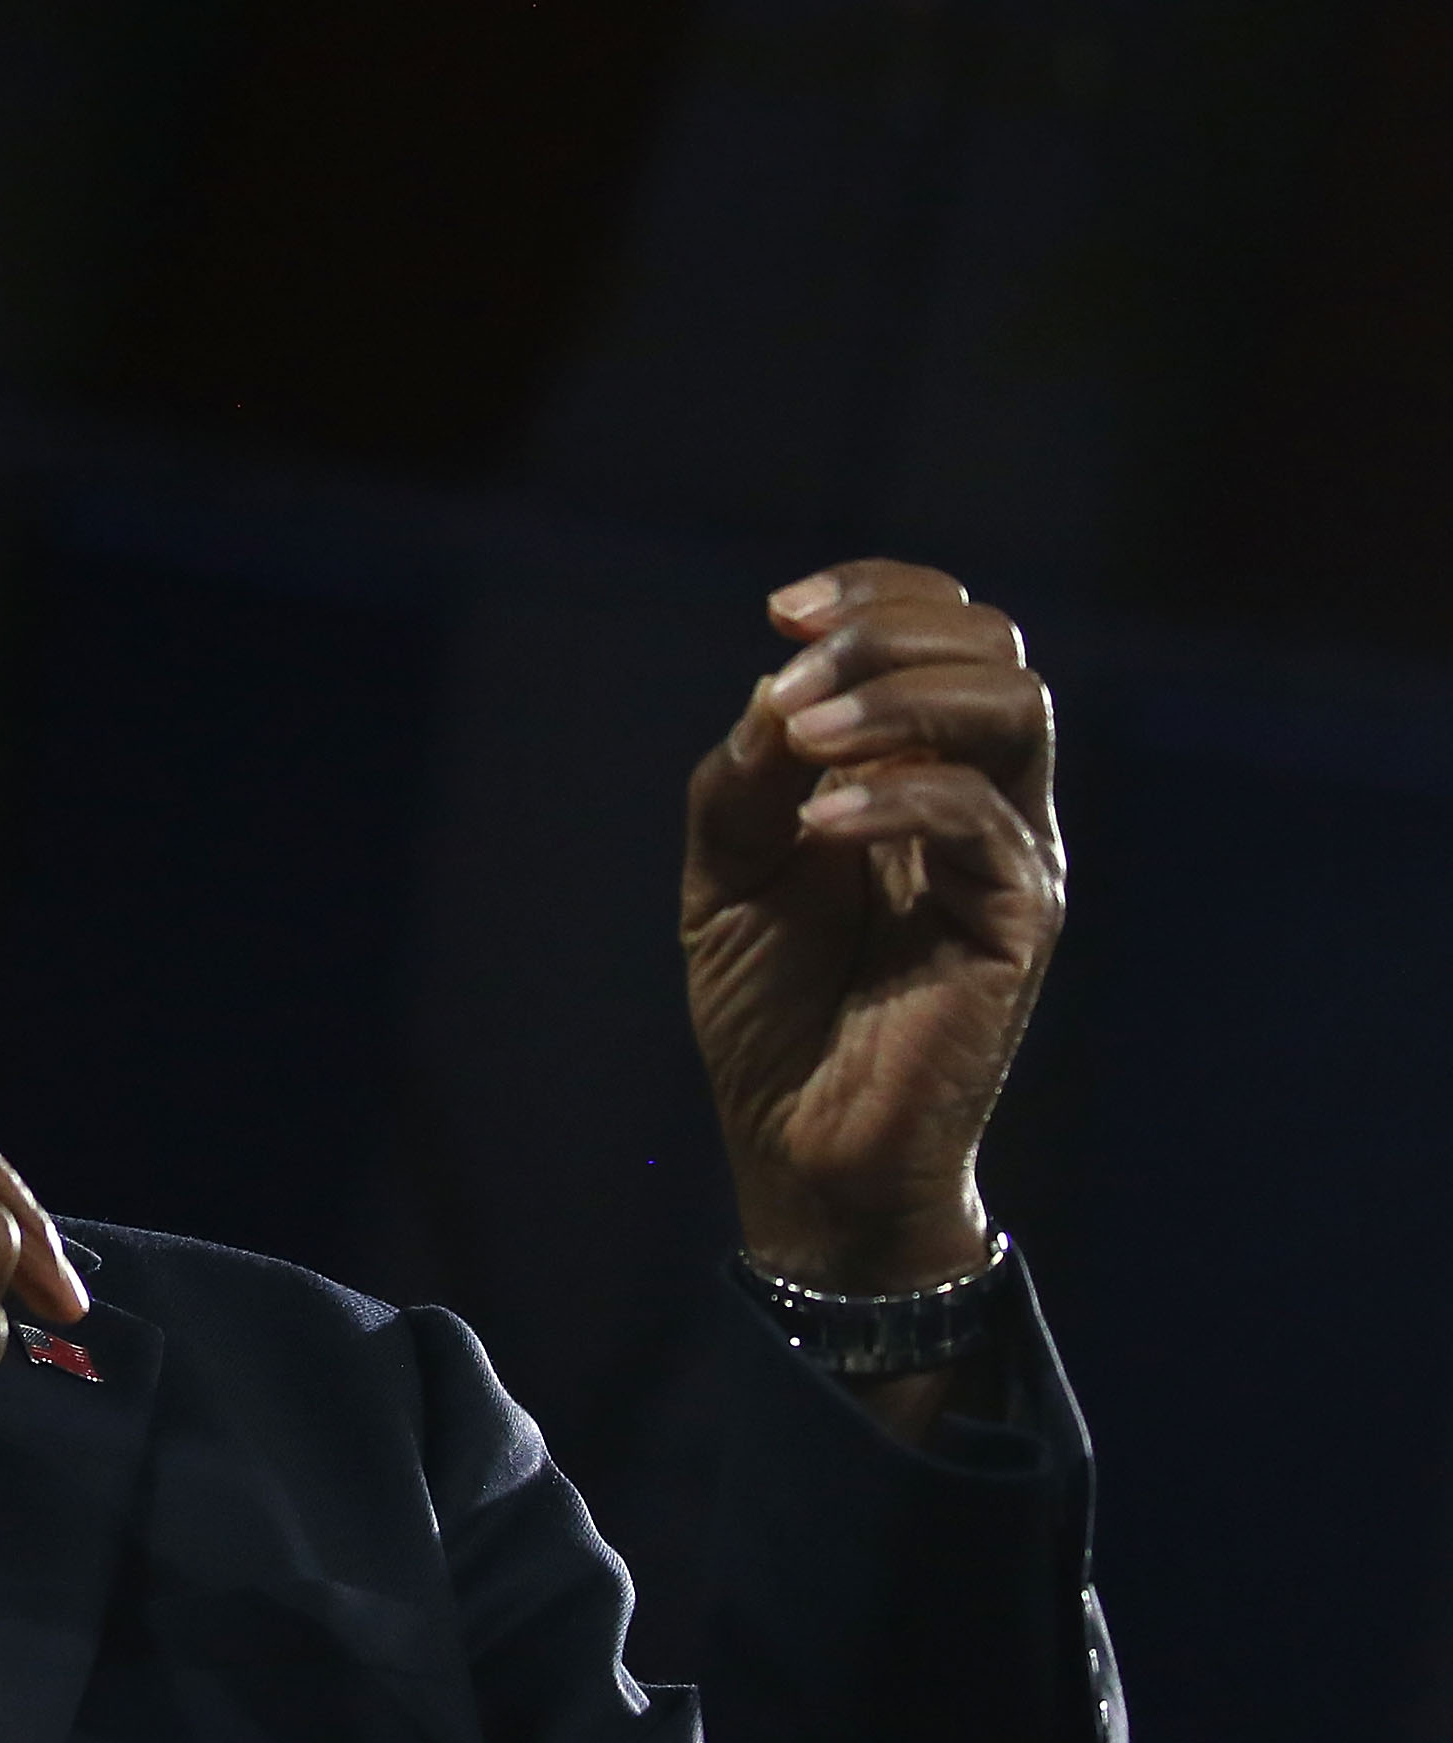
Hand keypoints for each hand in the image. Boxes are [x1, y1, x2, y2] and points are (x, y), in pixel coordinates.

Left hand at [683, 559, 1064, 1293]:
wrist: (800, 1148)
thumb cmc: (769, 1016)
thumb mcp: (723, 877)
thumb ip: (742, 782)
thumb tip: (774, 692)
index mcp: (916, 770)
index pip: (944, 630)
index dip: (874, 594)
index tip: (780, 611)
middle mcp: (981, 799)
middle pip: (993, 645)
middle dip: (883, 632)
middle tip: (791, 681)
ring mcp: (1009, 856)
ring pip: (1016, 707)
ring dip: (900, 698)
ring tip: (807, 738)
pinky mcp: (1019, 921)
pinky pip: (983, 818)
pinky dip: (896, 799)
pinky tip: (819, 826)